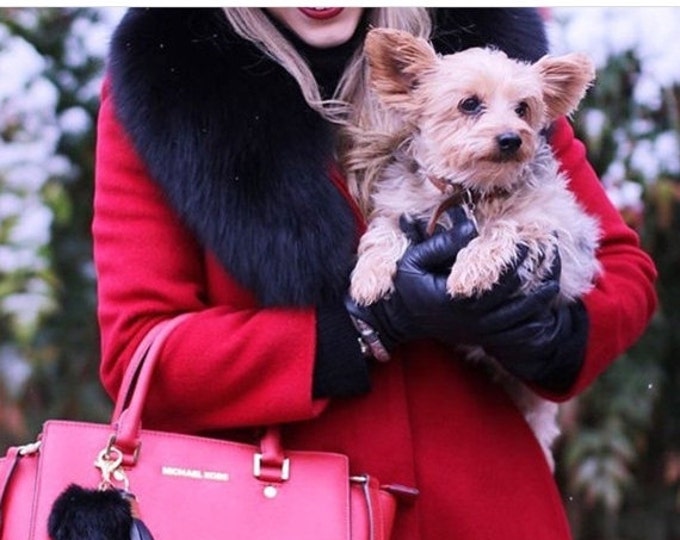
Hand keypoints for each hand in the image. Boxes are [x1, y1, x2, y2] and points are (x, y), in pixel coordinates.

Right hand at [347, 206, 587, 390]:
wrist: (405, 321)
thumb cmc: (409, 287)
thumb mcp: (413, 261)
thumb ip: (440, 244)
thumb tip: (470, 226)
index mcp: (456, 298)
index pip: (498, 276)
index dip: (518, 257)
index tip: (529, 239)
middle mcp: (472, 318)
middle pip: (516, 293)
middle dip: (533, 269)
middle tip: (548, 249)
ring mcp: (481, 331)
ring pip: (522, 315)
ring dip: (541, 295)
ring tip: (553, 277)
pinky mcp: (485, 338)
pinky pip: (518, 332)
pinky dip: (535, 317)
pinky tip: (544, 301)